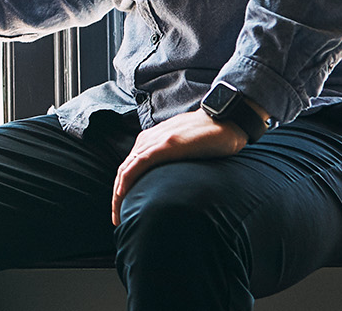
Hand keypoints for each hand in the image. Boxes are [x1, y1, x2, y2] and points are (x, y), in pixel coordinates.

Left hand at [111, 110, 248, 224]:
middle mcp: (147, 140)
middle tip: (117, 220)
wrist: (225, 121)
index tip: (122, 211)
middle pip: (123, 171)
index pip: (129, 169)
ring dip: (119, 194)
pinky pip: (137, 165)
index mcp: (150, 141)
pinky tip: (123, 195)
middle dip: (117, 197)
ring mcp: (155, 141)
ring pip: (126, 170)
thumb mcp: (183, 149)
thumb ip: (172, 161)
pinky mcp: (164, 145)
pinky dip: (127, 182)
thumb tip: (172, 183)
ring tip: (118, 216)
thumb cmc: (208, 137)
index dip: (122, 190)